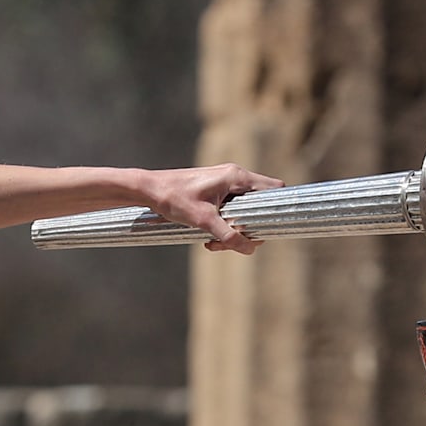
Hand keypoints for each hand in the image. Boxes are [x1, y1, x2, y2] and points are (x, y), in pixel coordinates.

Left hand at [142, 163, 283, 254]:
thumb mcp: (202, 220)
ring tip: (214, 243)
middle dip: (251, 228)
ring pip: (245, 210)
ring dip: (235, 230)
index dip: (278, 208)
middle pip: (261, 204)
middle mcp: (234, 177)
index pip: (275, 189)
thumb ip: (227, 235)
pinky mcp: (216, 191)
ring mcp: (225, 183)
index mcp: (236, 177)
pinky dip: (225, 225)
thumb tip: (249, 249)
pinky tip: (209, 237)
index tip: (266, 228)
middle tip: (234, 243)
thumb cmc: (173, 198)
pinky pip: (232, 210)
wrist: (147, 190)